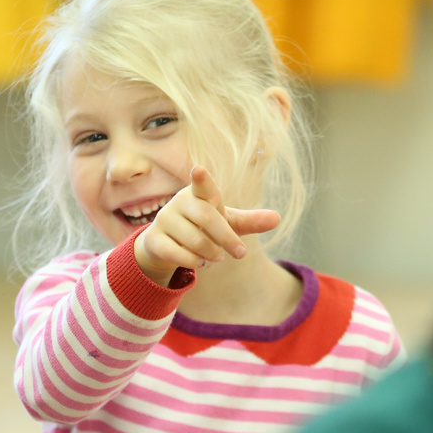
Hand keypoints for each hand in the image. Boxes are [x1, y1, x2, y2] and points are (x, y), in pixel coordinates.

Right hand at [134, 166, 279, 284]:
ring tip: (216, 256)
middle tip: (241, 253)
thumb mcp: (227, 222)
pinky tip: (198, 262)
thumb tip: (277, 218)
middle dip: (227, 238)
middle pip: (207, 218)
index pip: (202, 185)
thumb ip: (250, 220)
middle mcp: (179, 202)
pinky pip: (178, 254)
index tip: (198, 170)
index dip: (201, 179)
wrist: (166, 244)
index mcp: (199, 193)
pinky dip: (194, 262)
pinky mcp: (155, 240)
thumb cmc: (203, 227)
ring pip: (194, 240)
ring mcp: (164, 220)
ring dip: (211, 253)